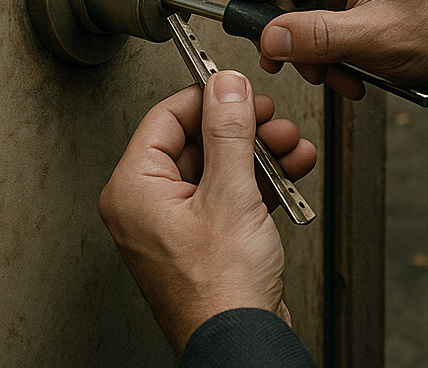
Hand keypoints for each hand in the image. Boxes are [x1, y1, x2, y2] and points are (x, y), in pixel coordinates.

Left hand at [98, 73, 316, 355]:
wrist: (243, 344)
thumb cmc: (220, 292)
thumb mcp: (230, 192)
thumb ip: (229, 130)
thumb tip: (226, 86)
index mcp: (134, 190)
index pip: (167, 118)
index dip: (207, 98)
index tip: (238, 89)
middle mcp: (149, 206)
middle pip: (198, 140)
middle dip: (245, 129)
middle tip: (272, 119)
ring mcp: (178, 224)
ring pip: (221, 165)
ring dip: (261, 152)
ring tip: (291, 146)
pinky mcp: (206, 239)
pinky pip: (232, 193)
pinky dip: (263, 180)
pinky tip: (292, 169)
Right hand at [233, 0, 427, 109]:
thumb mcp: (373, 37)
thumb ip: (317, 36)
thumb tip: (269, 36)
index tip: (247, 7)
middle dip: (290, 26)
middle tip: (284, 58)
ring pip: (300, 6)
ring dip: (308, 48)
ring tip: (330, 74)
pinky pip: (316, 22)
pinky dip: (323, 52)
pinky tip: (344, 73)